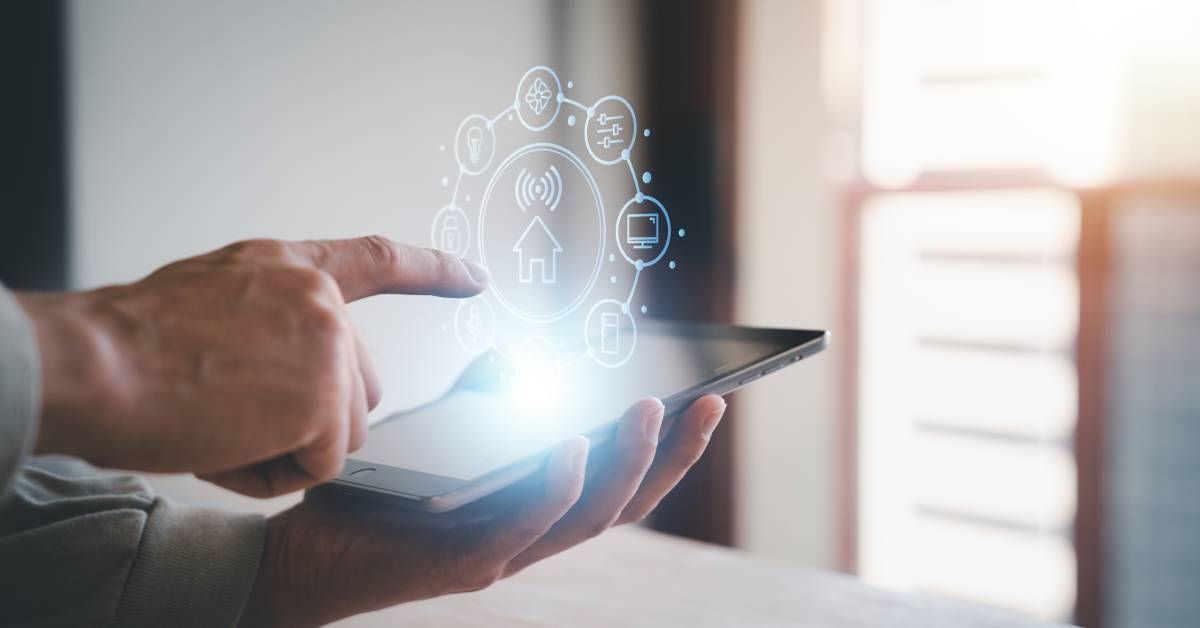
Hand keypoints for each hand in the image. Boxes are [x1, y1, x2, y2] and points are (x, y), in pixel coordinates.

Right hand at [18, 236, 487, 495]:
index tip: (475, 277)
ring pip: (341, 431)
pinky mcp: (325, 396)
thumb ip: (268, 321)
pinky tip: (225, 443)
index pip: (378, 260)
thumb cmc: (127, 344)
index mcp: (287, 266)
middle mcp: (320, 299)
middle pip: (358, 386)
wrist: (92, 363)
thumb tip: (296, 372)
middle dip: (314, 417)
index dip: (432, 270)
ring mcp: (329, 343)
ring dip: (287, 447)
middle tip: (238, 413)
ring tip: (219, 424)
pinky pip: (322, 464)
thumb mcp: (207, 300)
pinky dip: (273, 472)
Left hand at [238, 395, 726, 626]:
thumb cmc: (375, 502)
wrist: (300, 557)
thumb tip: (512, 360)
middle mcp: (529, 535)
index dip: (666, 449)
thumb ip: (481, 406)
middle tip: (709, 406)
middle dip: (672, 457)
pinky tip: (573, 444)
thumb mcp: (441, 443)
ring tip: (651, 413)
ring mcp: (502, 552)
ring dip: (626, 465)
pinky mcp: (463, 560)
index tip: (704, 400)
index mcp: (532, 509)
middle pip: (623, 502)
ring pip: (587, 516)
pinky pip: (525, 525)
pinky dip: (557, 486)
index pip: (616, 481)